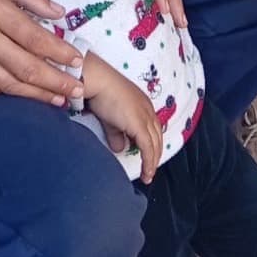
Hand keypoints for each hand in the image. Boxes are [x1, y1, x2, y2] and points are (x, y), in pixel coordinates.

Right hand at [0, 0, 84, 106]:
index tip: (78, 61)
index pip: (33, 36)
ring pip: (5, 83)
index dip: (59, 52)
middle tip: (78, 90)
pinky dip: (2, 94)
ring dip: (35, 94)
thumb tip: (58, 12)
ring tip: (58, 99)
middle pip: (24, 66)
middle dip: (56, 81)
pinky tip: (18, 94)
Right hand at [82, 52, 163, 183]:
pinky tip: (146, 172)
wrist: (98, 81)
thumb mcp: (110, 117)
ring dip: (153, 162)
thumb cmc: (101, 92)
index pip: (153, 129)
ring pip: (155, 145)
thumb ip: (116, 134)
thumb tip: (119, 148)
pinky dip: (149, 162)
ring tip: (148, 175)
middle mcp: (148, 111)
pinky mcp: (140, 125)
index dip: (152, 145)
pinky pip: (148, 149)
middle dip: (155, 156)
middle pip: (157, 138)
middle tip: (149, 170)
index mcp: (143, 105)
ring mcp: (145, 117)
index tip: (148, 157)